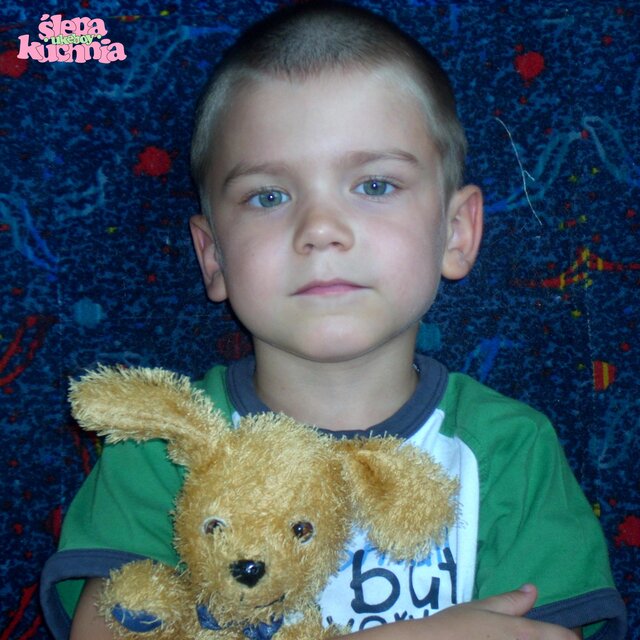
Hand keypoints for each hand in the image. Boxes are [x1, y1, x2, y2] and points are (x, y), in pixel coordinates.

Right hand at [343, 584, 581, 638]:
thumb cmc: (454, 627)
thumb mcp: (480, 607)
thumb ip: (510, 601)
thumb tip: (534, 589)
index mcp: (523, 633)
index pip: (565, 637)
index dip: (571, 635)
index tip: (569, 634)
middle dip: (556, 639)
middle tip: (543, 633)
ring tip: (525, 635)